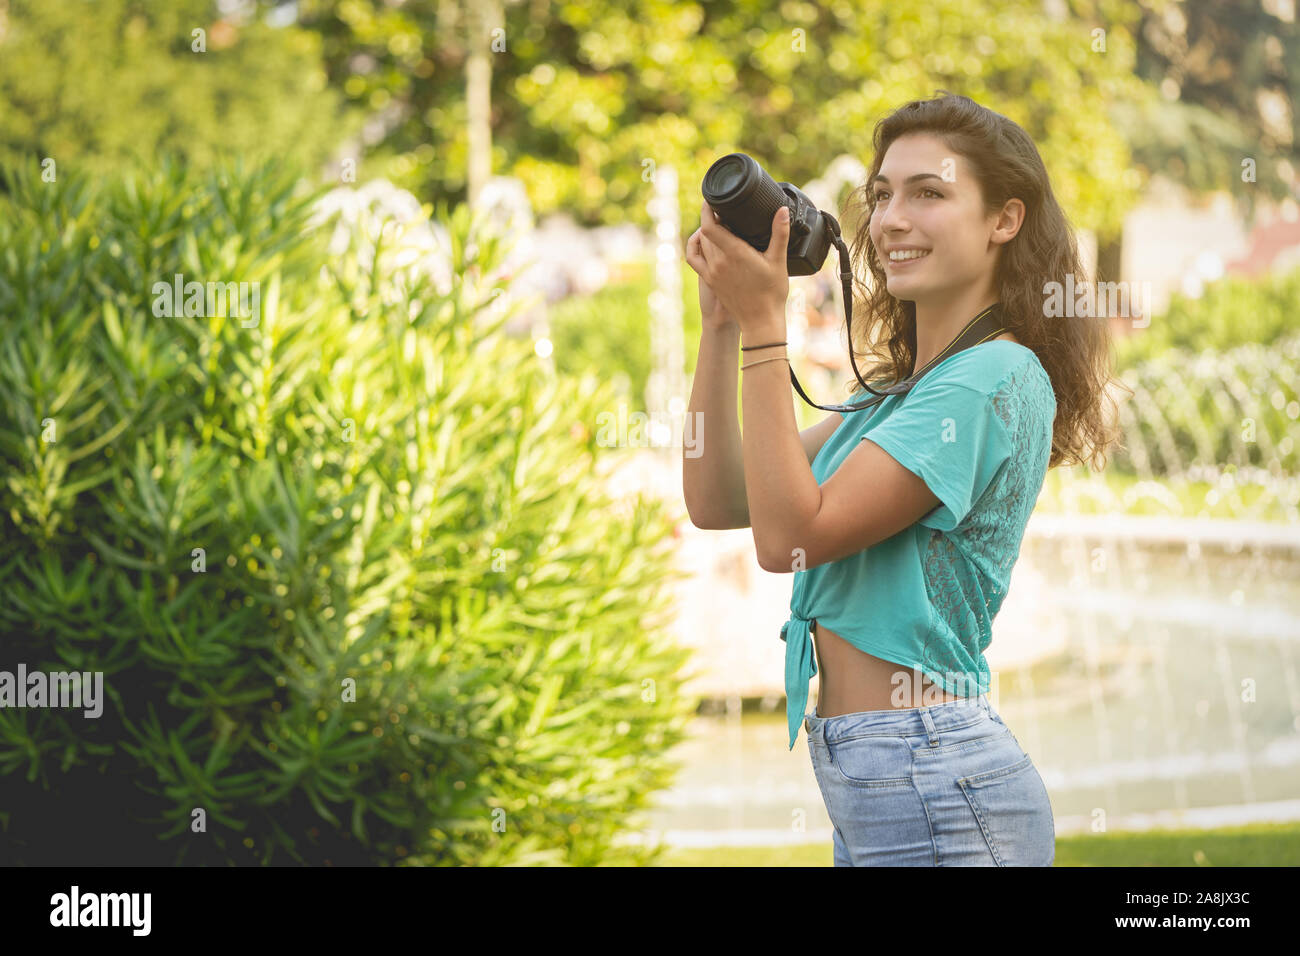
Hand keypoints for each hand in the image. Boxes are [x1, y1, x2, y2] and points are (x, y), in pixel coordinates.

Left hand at [684, 199, 790, 338]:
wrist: (760, 320)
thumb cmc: (771, 293)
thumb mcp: (778, 260)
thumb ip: (780, 233)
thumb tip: (781, 210)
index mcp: (734, 254)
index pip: (710, 226)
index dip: (707, 210)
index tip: (711, 199)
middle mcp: (719, 262)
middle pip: (705, 231)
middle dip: (712, 218)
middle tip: (723, 210)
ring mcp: (712, 273)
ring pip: (701, 244)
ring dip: (706, 231)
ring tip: (718, 224)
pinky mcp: (709, 281)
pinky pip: (694, 259)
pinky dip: (695, 247)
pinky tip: (703, 241)